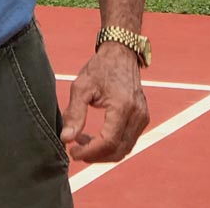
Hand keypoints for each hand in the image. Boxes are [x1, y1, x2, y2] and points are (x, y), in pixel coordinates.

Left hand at [59, 44, 148, 162]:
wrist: (121, 52)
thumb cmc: (100, 67)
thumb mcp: (81, 87)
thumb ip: (74, 114)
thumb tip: (66, 138)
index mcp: (123, 106)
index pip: (108, 142)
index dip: (90, 152)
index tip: (73, 152)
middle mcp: (137, 114)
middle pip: (118, 150)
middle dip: (96, 156)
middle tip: (76, 151)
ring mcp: (143, 117)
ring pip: (125, 149)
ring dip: (103, 152)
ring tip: (82, 141)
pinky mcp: (143, 117)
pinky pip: (129, 140)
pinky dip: (112, 144)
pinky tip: (95, 136)